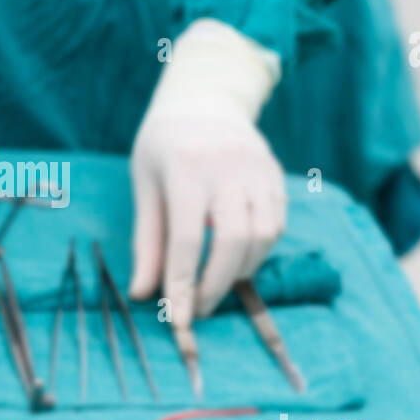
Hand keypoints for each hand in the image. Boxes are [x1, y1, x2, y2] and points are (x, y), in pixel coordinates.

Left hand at [127, 20, 286, 366]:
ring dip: (240, 272)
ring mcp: (258, 169)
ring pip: (262, 237)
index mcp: (185, 167)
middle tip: (200, 309)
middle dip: (216, 285)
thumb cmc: (165, 146)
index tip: (178, 320)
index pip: (185, 239)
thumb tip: (143, 294)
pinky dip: (258, 252)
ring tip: (215, 285)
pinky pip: (276, 225)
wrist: (206, 99)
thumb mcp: (145, 185)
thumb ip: (147, 240)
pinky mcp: (276, 175)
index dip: (182, 284)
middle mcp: (228, 166)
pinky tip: (237, 260)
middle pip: (232, 241)